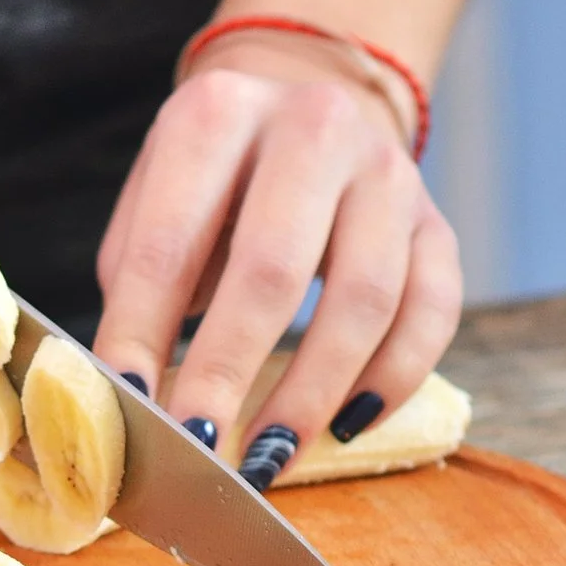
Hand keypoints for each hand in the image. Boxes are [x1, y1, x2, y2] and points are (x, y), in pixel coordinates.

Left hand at [92, 33, 463, 486]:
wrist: (309, 109)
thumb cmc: (217, 182)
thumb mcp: (159, 201)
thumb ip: (138, 287)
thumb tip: (127, 396)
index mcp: (218, 111)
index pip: (170, 239)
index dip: (142, 329)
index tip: (127, 403)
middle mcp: (313, 127)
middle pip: (274, 267)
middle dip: (229, 369)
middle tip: (199, 447)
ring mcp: (388, 174)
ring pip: (366, 296)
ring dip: (313, 391)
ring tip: (269, 455)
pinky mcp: (437, 223)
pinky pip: (434, 311)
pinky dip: (394, 378)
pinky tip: (348, 425)